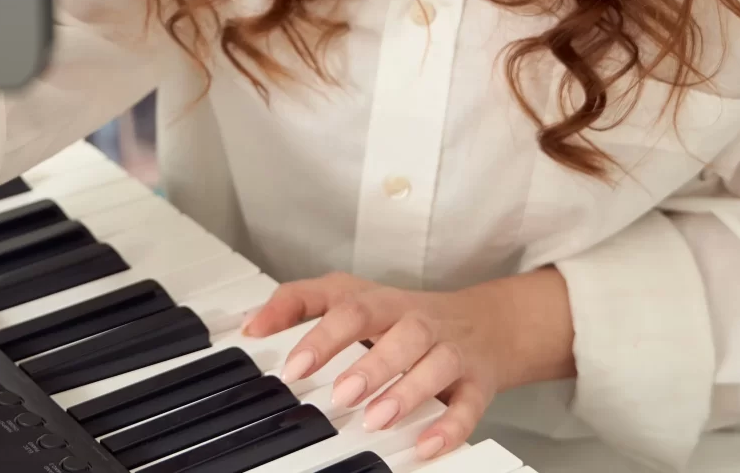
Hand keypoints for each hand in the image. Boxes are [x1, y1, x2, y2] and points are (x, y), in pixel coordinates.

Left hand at [239, 268, 573, 460]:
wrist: (487, 323)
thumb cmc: (404, 316)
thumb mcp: (351, 295)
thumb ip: (299, 302)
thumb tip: (251, 325)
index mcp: (384, 302)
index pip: (351, 308)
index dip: (322, 336)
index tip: (293, 367)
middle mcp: (418, 323)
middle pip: (401, 334)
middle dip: (372, 364)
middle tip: (340, 394)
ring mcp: (450, 352)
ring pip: (435, 365)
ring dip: (407, 392)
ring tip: (376, 418)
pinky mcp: (475, 384)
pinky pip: (468, 405)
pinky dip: (450, 427)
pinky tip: (427, 444)